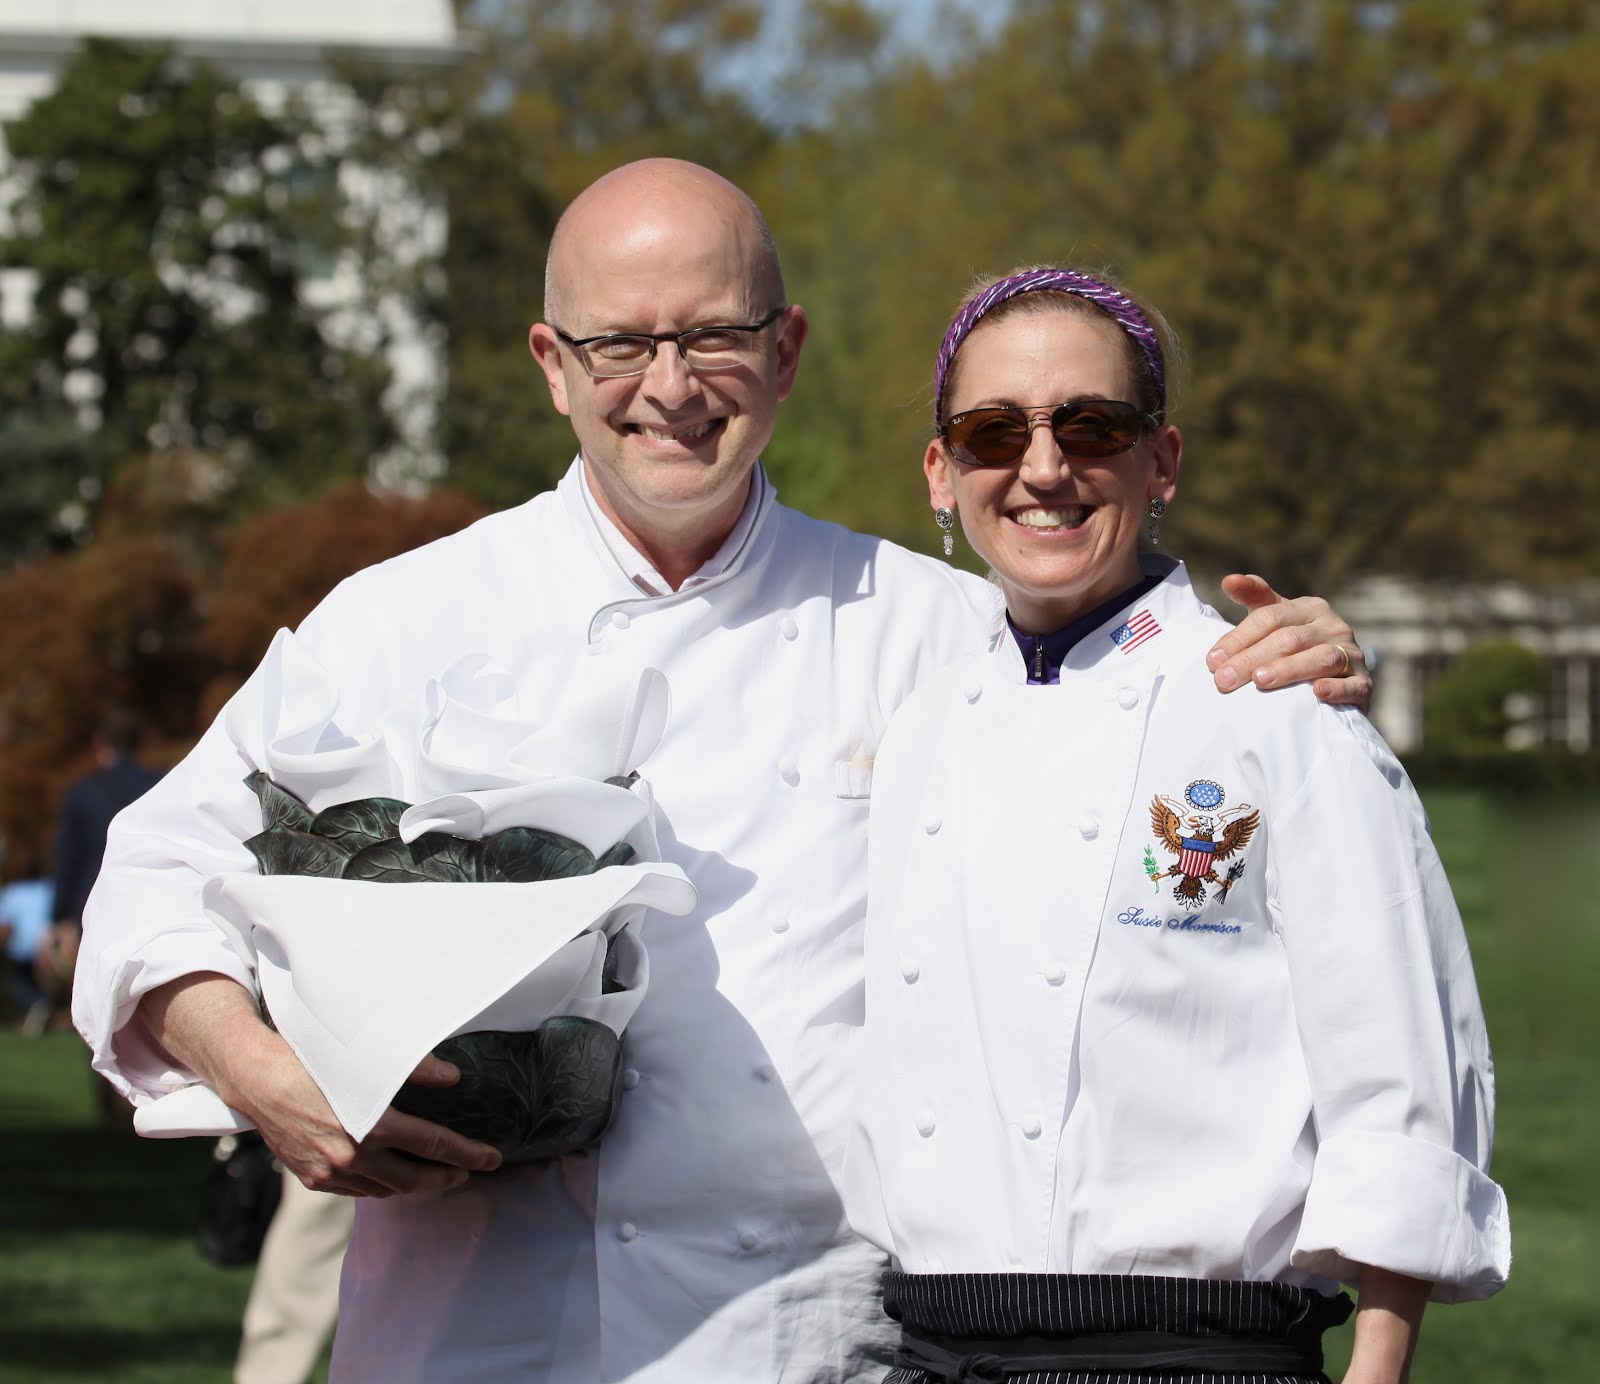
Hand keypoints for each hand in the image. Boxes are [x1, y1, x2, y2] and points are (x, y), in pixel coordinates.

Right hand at [230, 1040, 502, 1197]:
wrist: (256, 1079)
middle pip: (414, 1179)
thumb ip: (415, 1068)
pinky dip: (380, 1185)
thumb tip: (452, 1077)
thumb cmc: (313, 1061)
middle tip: (467, 1172)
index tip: (492, 1159)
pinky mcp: (312, 1178)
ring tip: (433, 1173)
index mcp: (372, 1125)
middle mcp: (352, 1156)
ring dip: (414, 1184)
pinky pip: (357, 1191)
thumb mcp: (365, 1059)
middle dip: (446, 1178)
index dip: (467, 1154)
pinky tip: (390, 1175)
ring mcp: (330, 1172)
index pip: (434, 1145)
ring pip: (385, 1189)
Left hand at [1206, 573, 1371, 711]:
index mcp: (1309, 608)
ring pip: (1321, 658)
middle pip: (1289, 639)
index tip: (1213, 660)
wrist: (1340, 678)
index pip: (1269, 617)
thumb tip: (1228, 580)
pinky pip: (1353, 685)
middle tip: (1224, 680)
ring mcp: (1352, 654)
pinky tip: (1318, 693)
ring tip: (1260, 680)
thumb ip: (1255, 597)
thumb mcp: (1276, 618)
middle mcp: (1333, 626)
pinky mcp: (1363, 683)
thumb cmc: (1297, 645)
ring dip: (1289, 669)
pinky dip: (1337, 689)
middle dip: (1252, 659)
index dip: (1238, 638)